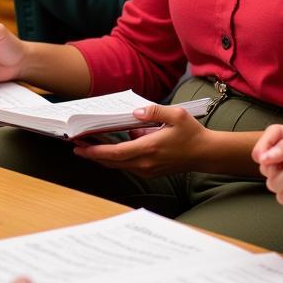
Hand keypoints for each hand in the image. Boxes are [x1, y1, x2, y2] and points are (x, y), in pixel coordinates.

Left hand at [73, 103, 212, 177]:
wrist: (205, 154)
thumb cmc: (192, 133)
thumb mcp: (176, 115)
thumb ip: (154, 111)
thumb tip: (135, 112)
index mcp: (149, 148)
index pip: (115, 153)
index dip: (95, 151)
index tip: (80, 147)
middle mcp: (145, 163)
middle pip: (112, 162)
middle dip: (93, 154)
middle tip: (77, 146)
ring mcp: (148, 169)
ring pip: (118, 165)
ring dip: (104, 156)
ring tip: (90, 145)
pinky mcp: (150, 171)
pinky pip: (128, 165)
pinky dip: (117, 157)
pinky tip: (115, 146)